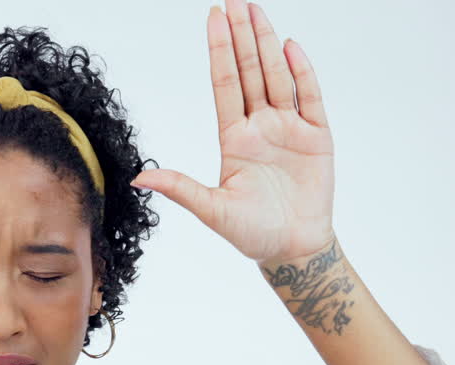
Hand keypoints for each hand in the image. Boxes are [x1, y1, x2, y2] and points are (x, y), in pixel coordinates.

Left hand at [130, 0, 335, 263]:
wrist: (292, 249)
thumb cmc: (251, 233)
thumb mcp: (211, 209)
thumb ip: (180, 188)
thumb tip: (138, 180)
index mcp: (233, 138)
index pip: (224, 83)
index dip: (219, 50)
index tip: (213, 17)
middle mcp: (259, 126)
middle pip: (249, 71)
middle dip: (242, 36)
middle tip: (235, 1)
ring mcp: (288, 128)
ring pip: (276, 76)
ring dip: (267, 44)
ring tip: (257, 11)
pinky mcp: (316, 136)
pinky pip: (309, 97)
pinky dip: (301, 72)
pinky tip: (290, 47)